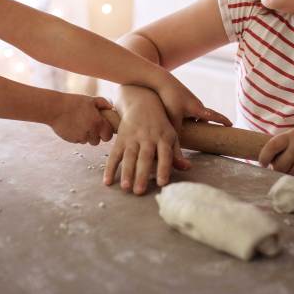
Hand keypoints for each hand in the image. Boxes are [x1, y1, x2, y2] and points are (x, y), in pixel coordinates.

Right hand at [49, 94, 113, 144]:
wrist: (55, 109)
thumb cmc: (73, 102)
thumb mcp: (90, 100)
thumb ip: (103, 103)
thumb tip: (111, 107)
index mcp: (98, 123)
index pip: (108, 135)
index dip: (107, 133)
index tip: (103, 129)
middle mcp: (91, 132)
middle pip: (97, 141)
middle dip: (95, 136)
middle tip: (90, 126)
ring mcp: (80, 137)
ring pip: (87, 141)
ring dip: (86, 135)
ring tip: (80, 124)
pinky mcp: (72, 140)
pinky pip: (78, 140)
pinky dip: (77, 135)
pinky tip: (73, 126)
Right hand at [104, 86, 230, 194]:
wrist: (142, 101)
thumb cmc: (160, 123)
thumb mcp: (171, 135)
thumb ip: (176, 154)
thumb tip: (187, 168)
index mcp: (163, 138)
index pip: (165, 155)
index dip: (163, 168)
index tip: (162, 183)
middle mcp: (148, 138)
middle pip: (145, 158)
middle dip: (141, 174)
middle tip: (139, 192)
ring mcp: (133, 137)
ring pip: (129, 156)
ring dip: (126, 172)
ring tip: (125, 188)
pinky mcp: (121, 138)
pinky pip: (114, 154)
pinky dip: (110, 168)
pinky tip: (107, 181)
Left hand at [155, 75, 231, 132]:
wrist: (162, 81)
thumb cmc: (169, 99)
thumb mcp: (174, 118)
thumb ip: (177, 133)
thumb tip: (176, 146)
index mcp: (198, 109)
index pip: (215, 116)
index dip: (223, 121)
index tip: (231, 124)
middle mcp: (196, 103)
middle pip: (204, 117)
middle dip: (204, 125)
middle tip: (204, 133)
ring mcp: (189, 99)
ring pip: (194, 114)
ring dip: (193, 121)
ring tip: (185, 128)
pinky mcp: (182, 97)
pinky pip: (187, 110)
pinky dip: (185, 116)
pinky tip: (175, 119)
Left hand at [258, 120, 293, 175]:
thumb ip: (291, 139)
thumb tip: (280, 151)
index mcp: (292, 135)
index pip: (271, 146)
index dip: (264, 156)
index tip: (262, 162)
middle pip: (278, 164)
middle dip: (277, 168)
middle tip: (281, 167)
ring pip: (288, 172)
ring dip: (289, 173)